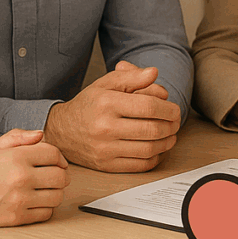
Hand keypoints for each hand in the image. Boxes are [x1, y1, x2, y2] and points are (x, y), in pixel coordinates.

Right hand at [0, 129, 68, 226]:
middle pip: (60, 176)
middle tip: (53, 176)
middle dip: (61, 175)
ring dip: (55, 192)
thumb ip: (20, 137)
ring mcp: (20, 200)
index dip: (59, 157)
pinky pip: (46, 213)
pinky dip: (45, 208)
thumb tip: (41, 134)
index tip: (57, 162)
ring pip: (57, 196)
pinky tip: (37, 202)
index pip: (53, 154)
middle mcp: (21, 178)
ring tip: (45, 189)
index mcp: (17, 158)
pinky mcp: (18, 218)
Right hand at [43, 63, 180, 171]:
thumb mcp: (106, 84)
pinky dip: (155, 158)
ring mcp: (105, 149)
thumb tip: (154, 73)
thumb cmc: (88, 105)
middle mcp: (105, 127)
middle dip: (171, 126)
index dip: (168, 109)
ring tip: (170, 134)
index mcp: (107, 103)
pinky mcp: (107, 165)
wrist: (61, 131)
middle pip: (152, 129)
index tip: (174, 109)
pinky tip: (158, 149)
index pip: (148, 107)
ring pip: (149, 149)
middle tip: (176, 122)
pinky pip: (140, 165)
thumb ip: (132, 77)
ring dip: (167, 142)